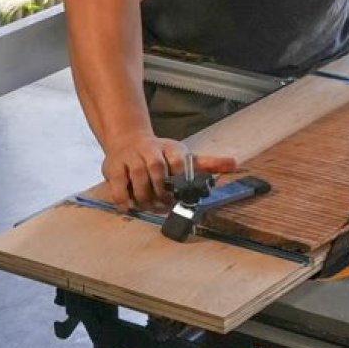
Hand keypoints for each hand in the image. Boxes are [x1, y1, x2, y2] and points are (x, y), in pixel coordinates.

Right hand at [101, 131, 235, 210]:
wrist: (128, 141)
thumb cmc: (161, 154)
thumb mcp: (186, 156)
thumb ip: (209, 163)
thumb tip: (235, 164)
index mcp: (171, 148)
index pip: (179, 161)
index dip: (182, 179)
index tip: (183, 194)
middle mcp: (150, 150)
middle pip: (157, 169)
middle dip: (163, 191)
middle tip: (166, 205)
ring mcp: (130, 157)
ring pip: (138, 177)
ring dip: (146, 196)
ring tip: (152, 206)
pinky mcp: (113, 167)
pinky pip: (118, 184)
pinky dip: (124, 199)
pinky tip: (130, 207)